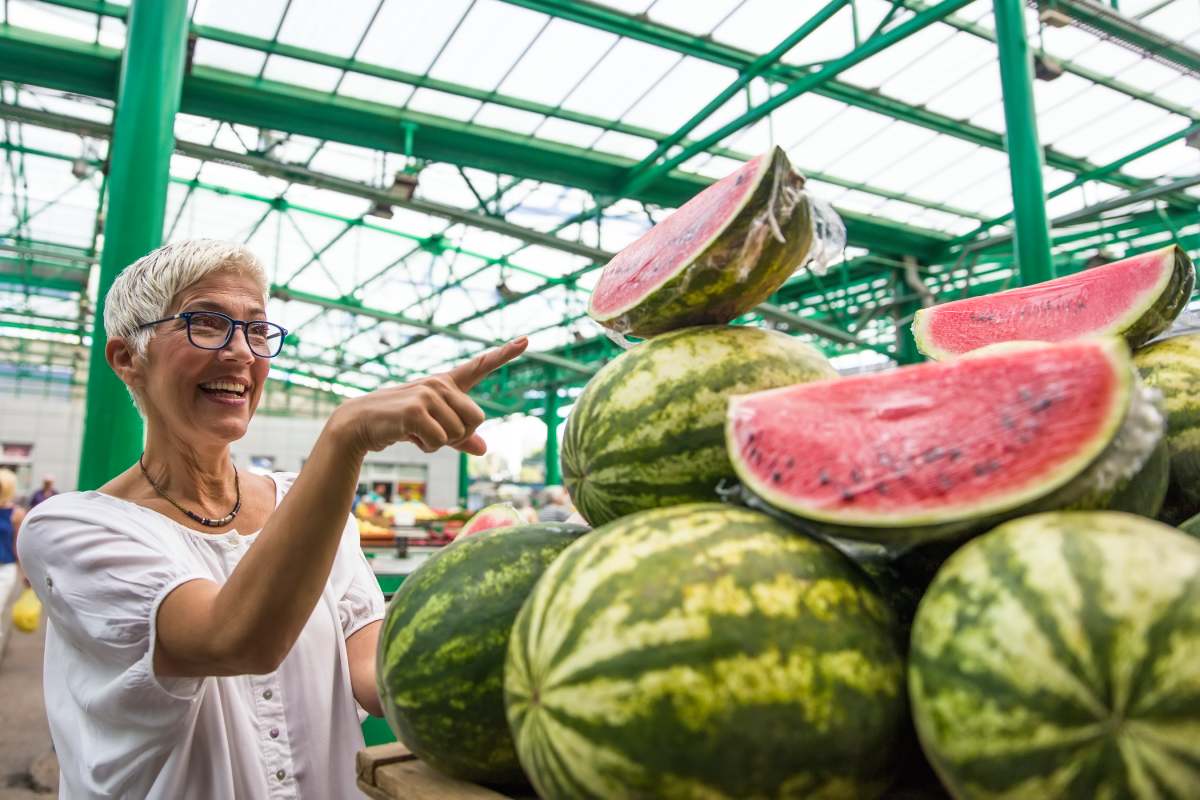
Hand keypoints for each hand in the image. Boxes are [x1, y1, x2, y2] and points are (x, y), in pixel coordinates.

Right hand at [331, 338, 527, 456]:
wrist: (359, 425)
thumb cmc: (398, 424)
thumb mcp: (433, 430)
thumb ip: (460, 438)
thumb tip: (485, 449)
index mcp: (446, 384)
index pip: (480, 366)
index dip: (504, 353)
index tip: (526, 340)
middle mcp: (439, 384)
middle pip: (477, 419)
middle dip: (458, 435)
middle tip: (431, 433)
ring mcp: (428, 394)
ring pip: (459, 433)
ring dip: (439, 443)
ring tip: (415, 432)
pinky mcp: (416, 410)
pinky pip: (441, 441)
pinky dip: (427, 446)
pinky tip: (408, 435)